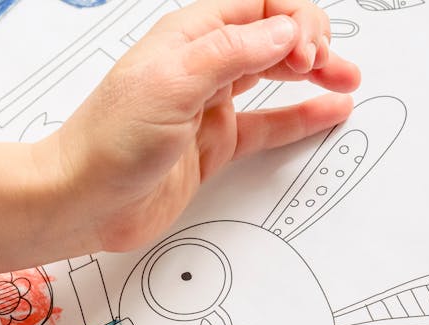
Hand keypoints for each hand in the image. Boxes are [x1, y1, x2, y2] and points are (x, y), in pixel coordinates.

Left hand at [42, 0, 361, 252]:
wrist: (80, 202)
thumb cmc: (107, 142)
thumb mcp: (172, 85)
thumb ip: (232, 54)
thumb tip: (284, 30)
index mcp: (188, 36)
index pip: (258, 5)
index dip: (292, 20)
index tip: (305, 52)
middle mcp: (200, 65)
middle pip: (271, 35)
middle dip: (311, 42)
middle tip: (333, 65)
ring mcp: (208, 105)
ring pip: (273, 77)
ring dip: (313, 74)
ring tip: (348, 80)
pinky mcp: (211, 145)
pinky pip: (266, 124)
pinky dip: (298, 117)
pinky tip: (327, 111)